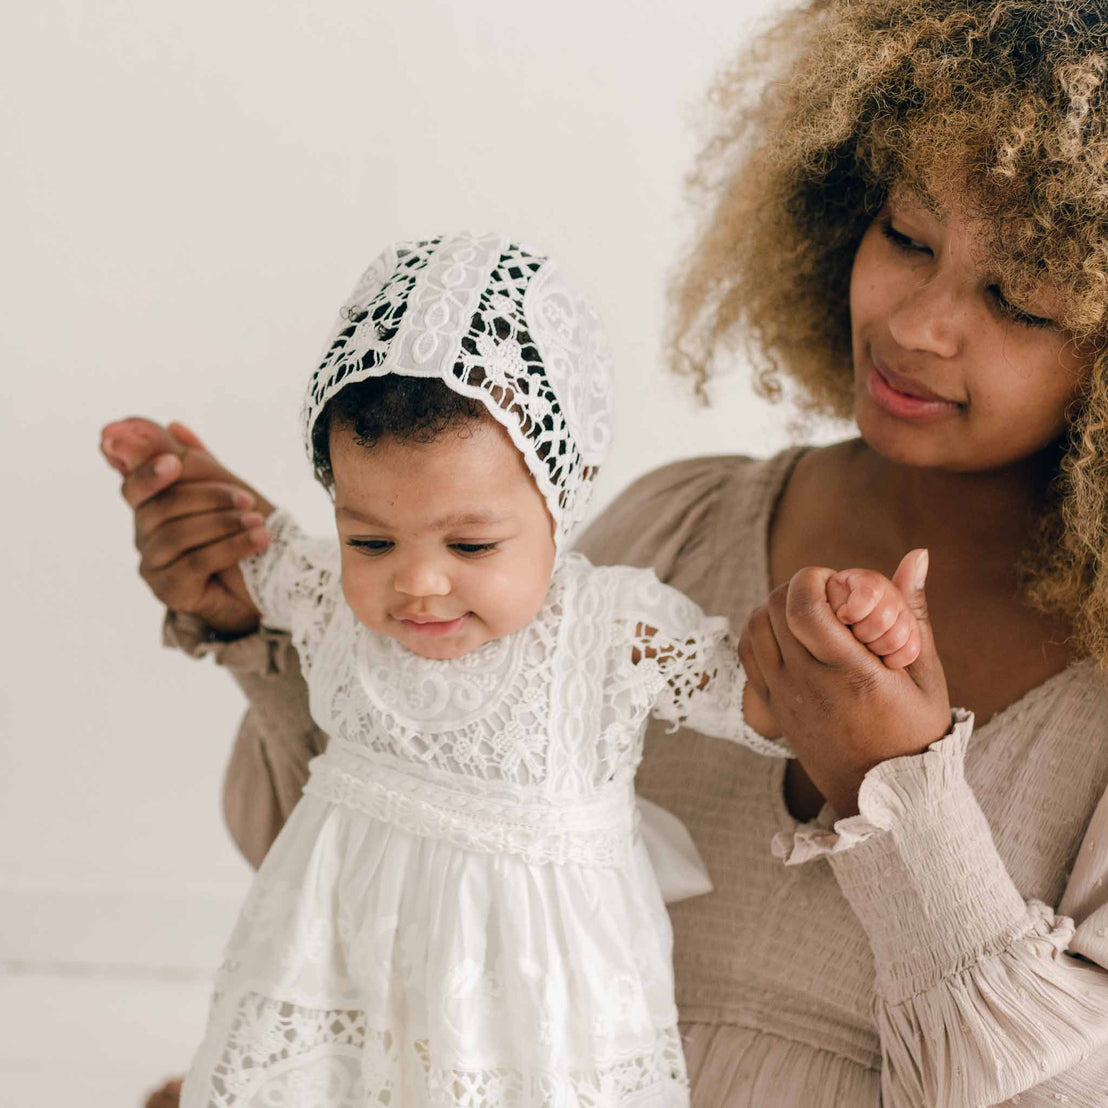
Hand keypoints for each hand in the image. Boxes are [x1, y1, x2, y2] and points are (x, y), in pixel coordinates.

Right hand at [101, 418, 272, 636]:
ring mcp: (154, 564)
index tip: (173, 464)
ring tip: (258, 522)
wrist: (271, 581)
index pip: (134, 485)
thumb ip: (189, 459)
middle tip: (247, 499)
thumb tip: (161, 424)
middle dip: (209, 498)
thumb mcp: (220, 487)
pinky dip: (231, 547)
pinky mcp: (169, 590)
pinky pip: (194, 563)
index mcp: (154, 505)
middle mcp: (146, 534)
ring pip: (177, 535)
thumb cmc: (243, 529)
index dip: (147, 473)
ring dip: (223, 524)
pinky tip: (259, 539)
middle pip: (162, 507)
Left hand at [738, 550, 950, 815]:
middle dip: (798, 588)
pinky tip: (791, 636)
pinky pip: (747, 654)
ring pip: (754, 628)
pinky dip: (761, 633)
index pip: (803, 609)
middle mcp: (808, 685)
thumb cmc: (915, 734)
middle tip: (828, 597)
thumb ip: (913, 611)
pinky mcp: (770, 708)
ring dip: (777, 608)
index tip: (839, 584)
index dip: (812, 580)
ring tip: (811, 616)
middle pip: (773, 609)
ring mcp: (783, 698)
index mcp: (851, 675)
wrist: (886, 799)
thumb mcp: (924, 673)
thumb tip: (916, 554)